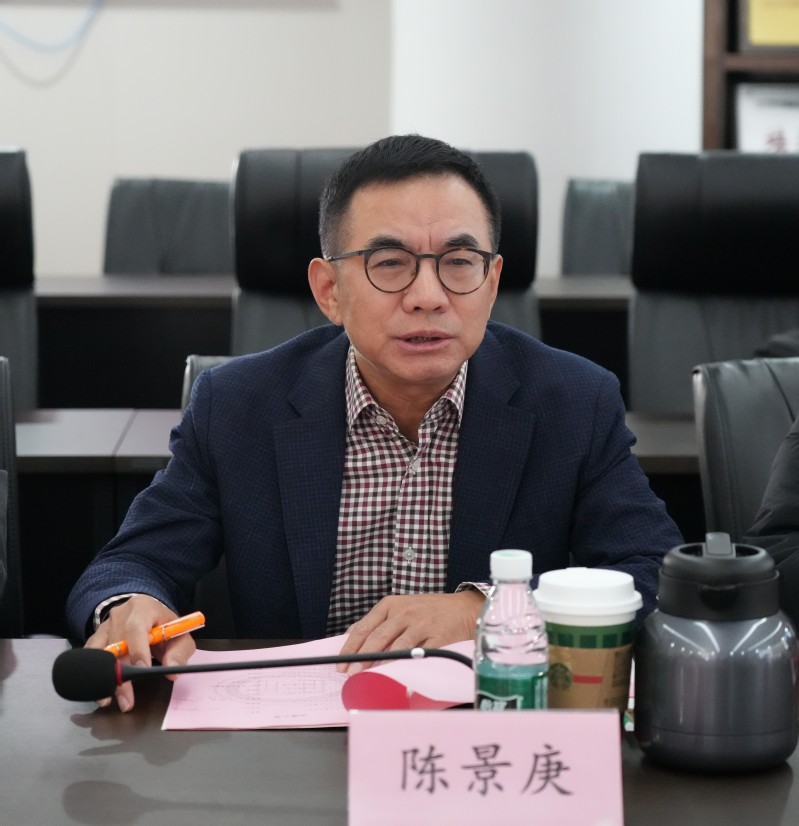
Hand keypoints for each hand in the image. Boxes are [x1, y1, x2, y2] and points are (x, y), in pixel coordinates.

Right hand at [85, 595, 195, 711]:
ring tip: (108, 699)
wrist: (148, 613)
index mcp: (143, 608)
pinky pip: (90, 655)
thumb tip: (172, 670)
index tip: (142, 670)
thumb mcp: (180, 635)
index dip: (138, 649)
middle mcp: (121, 614)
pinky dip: (93, 673)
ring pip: (100, 652)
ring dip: (104, 677)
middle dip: (120, 675)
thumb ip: (179, 652)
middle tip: (126, 700)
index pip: (136, 628)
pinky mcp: (97, 636)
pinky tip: (98, 690)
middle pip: (116, 644)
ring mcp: (106, 625)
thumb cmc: (165, 625)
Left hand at [336, 591, 483, 674]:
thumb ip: (381, 623)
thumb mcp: (402, 608)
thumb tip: (354, 639)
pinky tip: (395, 673)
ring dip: (378, 663)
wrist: (464, 608)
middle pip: (377, 637)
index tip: (339, 661)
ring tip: (365, 676)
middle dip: (359, 657)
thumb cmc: (430, 611)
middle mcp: (404, 612)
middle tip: (348, 673)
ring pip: (394, 645)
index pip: (365, 626)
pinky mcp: (437, 636)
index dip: (350, 646)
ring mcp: (421, 624)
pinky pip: (417, 653)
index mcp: (391, 604)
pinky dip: (404, 664)